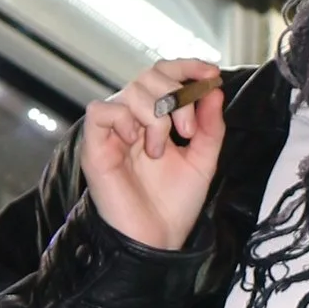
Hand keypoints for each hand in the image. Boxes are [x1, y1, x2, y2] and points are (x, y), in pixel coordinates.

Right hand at [79, 60, 225, 252]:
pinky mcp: (95, 146)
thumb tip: (214, 89)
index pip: (164, 74)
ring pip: (130, 91)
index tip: (210, 74)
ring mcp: (112, 132)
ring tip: (160, 150)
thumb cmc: (174, 205)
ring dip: (155, 116)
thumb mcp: (203, 161)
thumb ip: (210, 126)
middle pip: (149, 76)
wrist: (156, 241)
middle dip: (176, 96)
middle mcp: (132, 120)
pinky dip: (124, 119)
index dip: (186, 66)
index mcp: (156, 119)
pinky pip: (101, 111)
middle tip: (187, 132)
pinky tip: (136, 142)